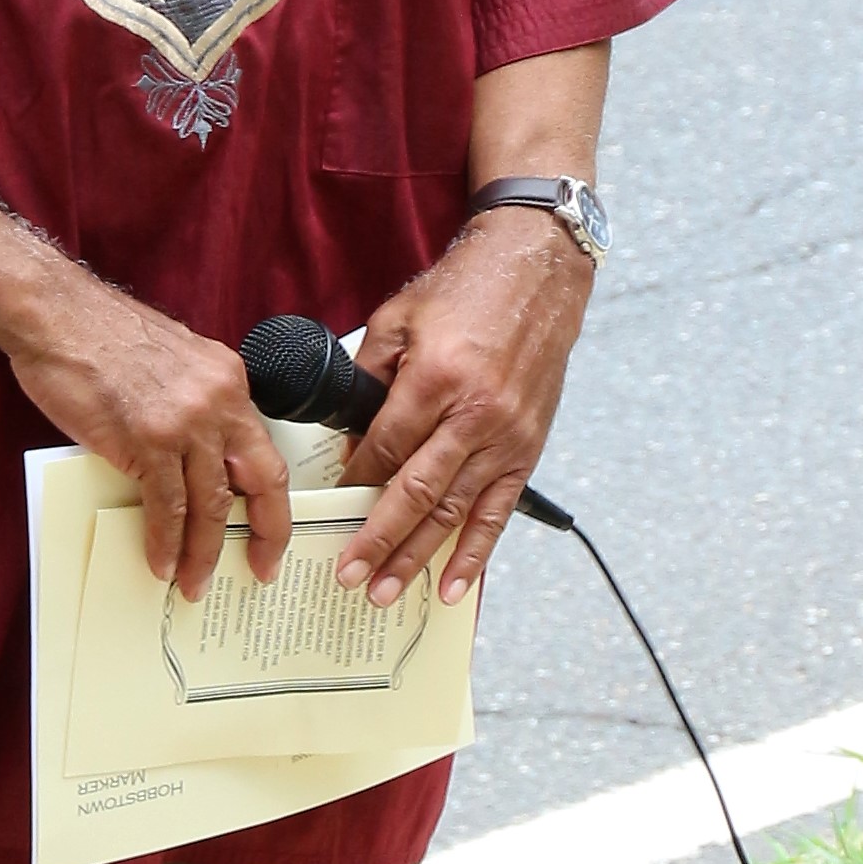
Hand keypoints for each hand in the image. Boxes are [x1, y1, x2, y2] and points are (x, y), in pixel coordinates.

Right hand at [4, 276, 289, 598]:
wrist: (54, 314)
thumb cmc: (96, 334)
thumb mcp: (170, 362)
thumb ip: (189, 406)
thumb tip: (185, 459)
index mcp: (227, 380)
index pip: (263, 450)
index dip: (272, 499)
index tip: (269, 531)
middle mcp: (218, 401)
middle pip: (260, 480)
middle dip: (265, 533)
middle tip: (259, 568)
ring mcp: (184, 422)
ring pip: (210, 503)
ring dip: (202, 551)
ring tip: (193, 581)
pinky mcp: (146, 441)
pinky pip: (166, 506)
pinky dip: (165, 540)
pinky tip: (162, 560)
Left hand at [341, 212, 592, 603]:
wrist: (536, 271)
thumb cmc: (463, 291)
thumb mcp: (397, 319)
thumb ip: (369, 378)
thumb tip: (352, 438)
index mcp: (437, 379)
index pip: (383, 450)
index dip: (352, 484)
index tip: (326, 511)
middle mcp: (476, 415)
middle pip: (417, 493)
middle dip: (378, 541)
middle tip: (349, 578)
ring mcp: (507, 436)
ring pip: (455, 512)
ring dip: (419, 557)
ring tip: (386, 592)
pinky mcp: (528, 448)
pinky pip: (498, 511)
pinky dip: (476, 552)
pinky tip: (454, 586)